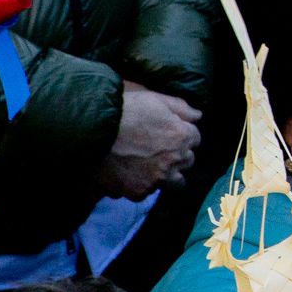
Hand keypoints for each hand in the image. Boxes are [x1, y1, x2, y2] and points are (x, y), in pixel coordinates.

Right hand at [96, 82, 201, 198]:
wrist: (94, 130)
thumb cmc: (126, 111)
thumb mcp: (156, 99)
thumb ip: (181, 108)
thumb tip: (198, 116)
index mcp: (182, 137)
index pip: (195, 139)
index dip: (182, 135)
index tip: (170, 133)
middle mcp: (173, 161)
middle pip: (187, 162)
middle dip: (178, 155)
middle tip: (160, 149)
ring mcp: (156, 179)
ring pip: (172, 181)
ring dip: (165, 174)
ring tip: (149, 165)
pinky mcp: (137, 190)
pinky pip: (146, 192)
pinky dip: (141, 184)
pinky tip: (131, 173)